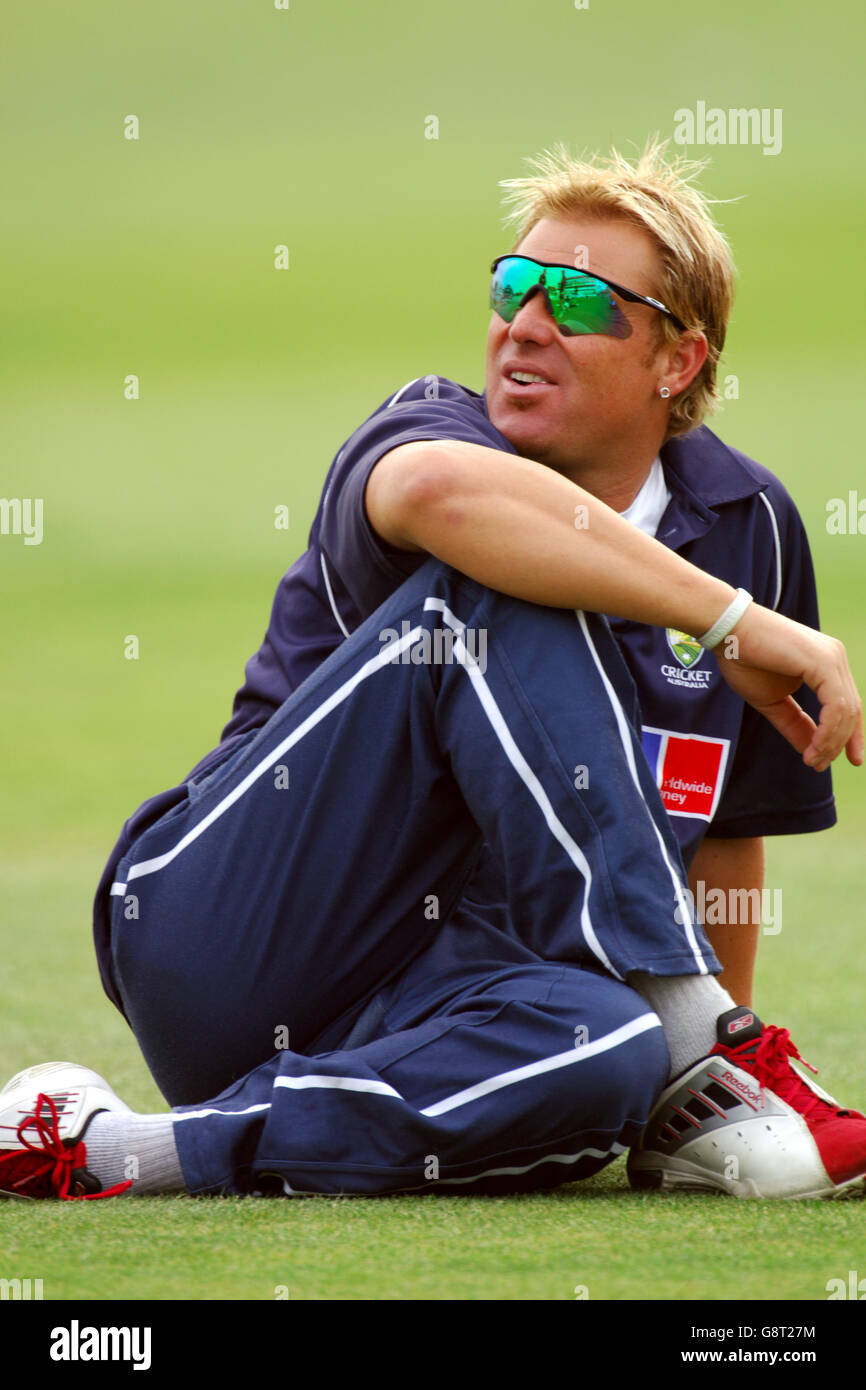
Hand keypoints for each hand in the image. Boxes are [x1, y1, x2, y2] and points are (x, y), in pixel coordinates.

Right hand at [713, 604, 862, 771]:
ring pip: (847, 712)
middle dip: (838, 744)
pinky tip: (814, 747)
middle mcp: (835, 658)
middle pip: (852, 711)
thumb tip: (812, 751)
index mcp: (826, 664)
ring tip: (813, 760)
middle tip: (818, 764)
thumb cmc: (744, 659)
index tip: (841, 761)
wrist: (727, 632)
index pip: (848, 705)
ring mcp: (832, 658)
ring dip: (831, 742)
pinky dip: (828, 731)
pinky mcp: (824, 662)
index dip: (849, 736)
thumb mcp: (772, 701)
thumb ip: (794, 724)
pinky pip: (836, 706)